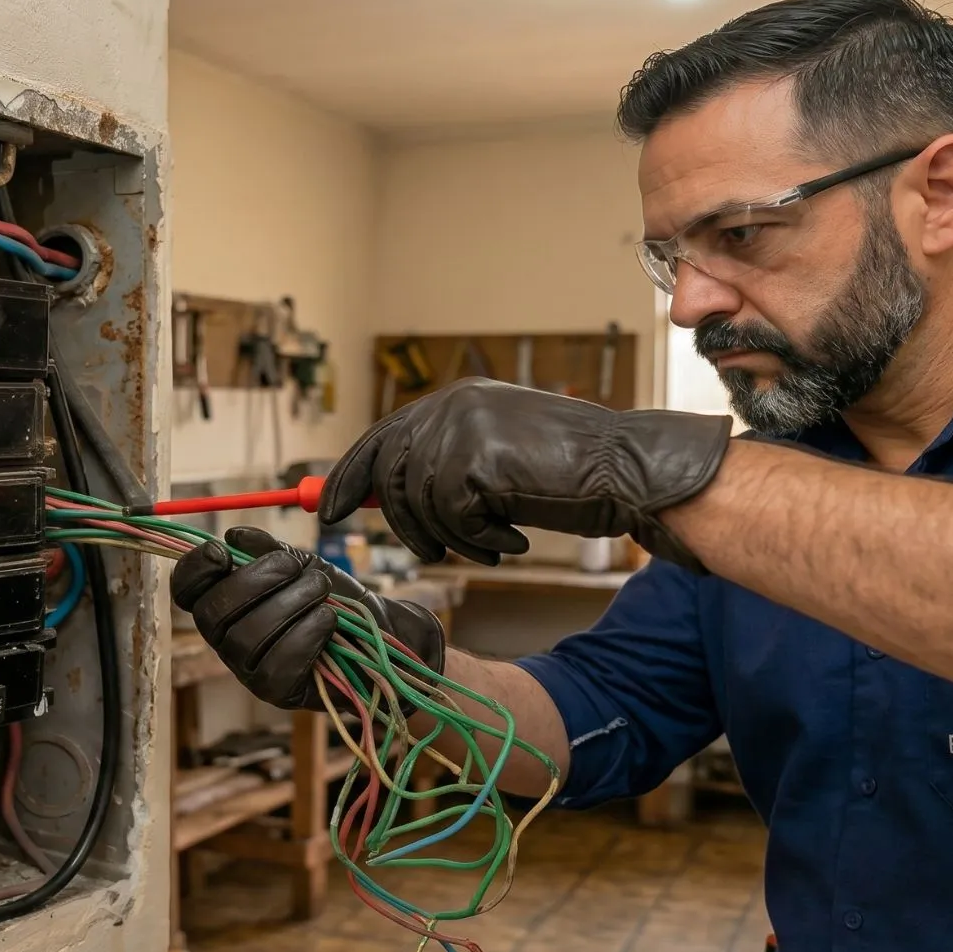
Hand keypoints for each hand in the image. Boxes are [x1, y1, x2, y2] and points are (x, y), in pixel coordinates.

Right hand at [170, 527, 444, 710]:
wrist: (376, 629)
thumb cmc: (329, 596)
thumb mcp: (299, 563)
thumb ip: (267, 548)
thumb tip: (236, 535)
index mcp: (224, 602)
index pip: (185, 589)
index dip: (194, 569)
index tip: (223, 550)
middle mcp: (227, 639)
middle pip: (212, 613)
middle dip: (254, 581)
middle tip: (295, 566)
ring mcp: (248, 669)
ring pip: (247, 637)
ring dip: (290, 603)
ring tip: (321, 591)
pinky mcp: (276, 692)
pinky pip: (277, 666)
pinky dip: (305, 635)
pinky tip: (327, 621)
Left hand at [320, 378, 732, 570]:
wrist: (623, 471)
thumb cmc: (569, 475)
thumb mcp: (497, 461)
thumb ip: (444, 466)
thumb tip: (381, 494)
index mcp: (457, 399)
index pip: (384, 436)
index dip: (352, 476)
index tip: (330, 510)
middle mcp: (453, 404)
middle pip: (388, 470)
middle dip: (400, 522)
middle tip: (430, 552)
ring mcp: (462, 427)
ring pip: (418, 501)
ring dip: (453, 538)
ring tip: (494, 543)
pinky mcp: (475, 458)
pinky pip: (450, 517)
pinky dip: (479, 541)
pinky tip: (514, 539)